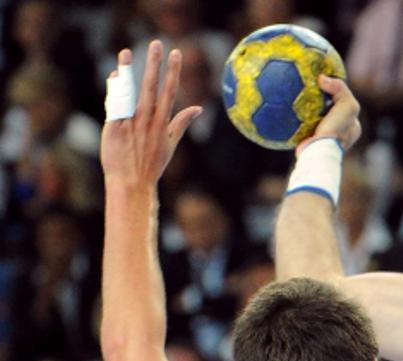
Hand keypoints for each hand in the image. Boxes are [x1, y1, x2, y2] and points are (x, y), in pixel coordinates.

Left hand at [100, 42, 201, 188]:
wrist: (133, 184)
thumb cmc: (151, 165)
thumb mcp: (171, 143)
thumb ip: (182, 122)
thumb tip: (198, 108)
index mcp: (163, 123)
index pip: (170, 91)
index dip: (173, 72)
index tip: (176, 53)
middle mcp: (149, 121)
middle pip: (152, 87)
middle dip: (155, 65)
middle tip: (158, 44)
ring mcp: (132, 124)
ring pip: (131, 93)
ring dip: (130, 71)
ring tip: (127, 52)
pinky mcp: (115, 128)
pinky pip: (115, 105)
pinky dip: (115, 91)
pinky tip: (114, 75)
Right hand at [301, 75, 360, 151]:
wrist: (318, 153)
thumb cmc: (335, 130)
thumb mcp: (347, 105)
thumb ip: (340, 89)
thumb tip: (323, 78)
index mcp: (353, 127)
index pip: (345, 103)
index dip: (335, 90)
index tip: (321, 80)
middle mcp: (341, 134)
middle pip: (329, 110)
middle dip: (319, 99)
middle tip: (307, 86)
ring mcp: (324, 139)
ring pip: (314, 117)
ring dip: (306, 108)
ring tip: (295, 94)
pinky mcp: (308, 142)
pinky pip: (301, 125)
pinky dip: (295, 117)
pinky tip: (287, 107)